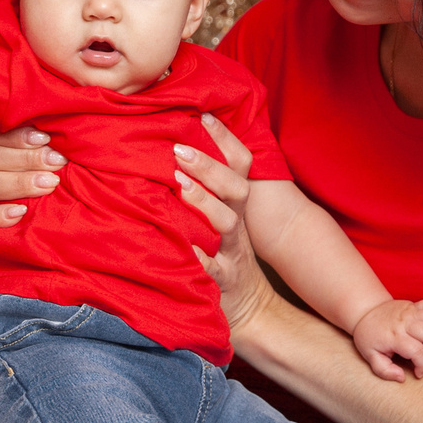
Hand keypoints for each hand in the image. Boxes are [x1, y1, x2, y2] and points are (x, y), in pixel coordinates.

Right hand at [0, 125, 63, 231]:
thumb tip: (48, 140)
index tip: (46, 139)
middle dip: (24, 159)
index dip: (17, 137)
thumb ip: (22, 146)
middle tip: (55, 162)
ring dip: (17, 183)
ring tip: (47, 184)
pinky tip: (20, 211)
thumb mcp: (10, 156)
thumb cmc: (9, 175)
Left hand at [178, 115, 267, 327]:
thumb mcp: (220, 219)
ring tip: (180, 186)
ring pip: (227, 223)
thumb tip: (173, 151)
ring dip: (204, 203)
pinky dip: (200, 259)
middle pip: (234, 189)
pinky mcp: (224, 281)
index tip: (202, 116)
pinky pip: (214, 269)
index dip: (225, 139)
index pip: (239, 164)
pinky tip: (184, 248)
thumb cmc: (223, 254)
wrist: (249, 307)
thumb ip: (205, 191)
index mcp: (236, 205)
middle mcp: (237, 224)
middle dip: (209, 167)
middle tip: (179, 150)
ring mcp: (232, 252)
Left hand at [351, 299, 422, 381]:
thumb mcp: (370, 356)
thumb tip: (402, 377)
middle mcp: (404, 322)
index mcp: (394, 336)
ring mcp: (410, 311)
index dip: (422, 365)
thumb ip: (384, 370)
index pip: (416, 351)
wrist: (364, 311)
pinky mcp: (413, 305)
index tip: (420, 374)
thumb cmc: (369, 336)